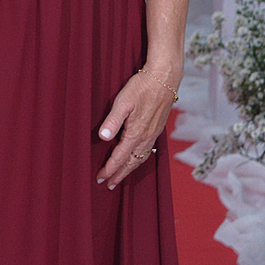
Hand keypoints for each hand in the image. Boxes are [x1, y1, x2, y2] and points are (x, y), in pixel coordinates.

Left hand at [96, 66, 179, 188]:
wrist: (165, 79)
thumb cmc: (142, 88)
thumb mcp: (122, 102)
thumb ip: (112, 121)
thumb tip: (103, 138)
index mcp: (135, 133)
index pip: (120, 157)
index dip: (109, 169)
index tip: (100, 178)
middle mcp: (146, 138)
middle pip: (131, 163)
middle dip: (119, 175)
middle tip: (108, 184)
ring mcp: (153, 134)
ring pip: (141, 158)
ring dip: (130, 169)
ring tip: (120, 176)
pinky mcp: (157, 129)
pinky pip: (148, 151)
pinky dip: (139, 160)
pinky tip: (136, 158)